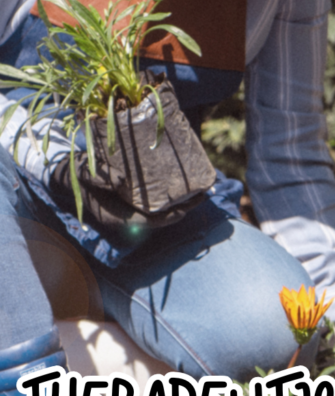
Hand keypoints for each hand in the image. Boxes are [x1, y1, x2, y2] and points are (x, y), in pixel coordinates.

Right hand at [50, 155, 202, 228]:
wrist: (67, 178)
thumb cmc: (76, 177)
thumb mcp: (83, 174)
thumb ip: (98, 176)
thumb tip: (120, 179)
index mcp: (119, 215)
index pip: (153, 220)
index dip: (174, 214)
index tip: (191, 204)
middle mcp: (129, 215)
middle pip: (164, 217)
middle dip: (185, 208)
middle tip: (205, 192)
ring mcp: (132, 208)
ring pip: (163, 210)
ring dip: (182, 202)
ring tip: (201, 187)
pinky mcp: (134, 198)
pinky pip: (158, 201)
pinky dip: (172, 193)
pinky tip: (183, 181)